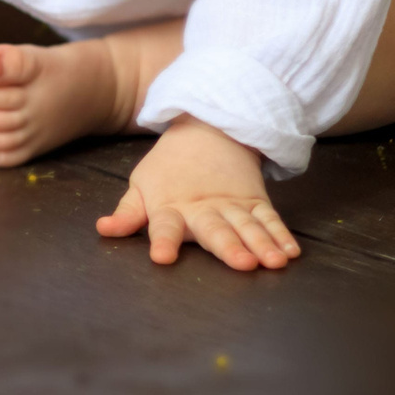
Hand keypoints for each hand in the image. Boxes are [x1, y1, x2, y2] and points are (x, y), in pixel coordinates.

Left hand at [95, 116, 301, 270]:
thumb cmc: (169, 167)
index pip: (165, 226)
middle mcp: (204, 207)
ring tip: (274, 262)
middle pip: (216, 229)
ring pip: (248, 225)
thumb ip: (128, 214)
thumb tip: (103, 230)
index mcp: (171, 206)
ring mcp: (233, 204)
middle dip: (229, 247)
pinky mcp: (255, 201)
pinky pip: (270, 218)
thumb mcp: (142, 185)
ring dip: (262, 244)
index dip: (163, 240)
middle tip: (242, 264)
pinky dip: (281, 234)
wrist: (208, 130)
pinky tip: (291, 252)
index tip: (162, 257)